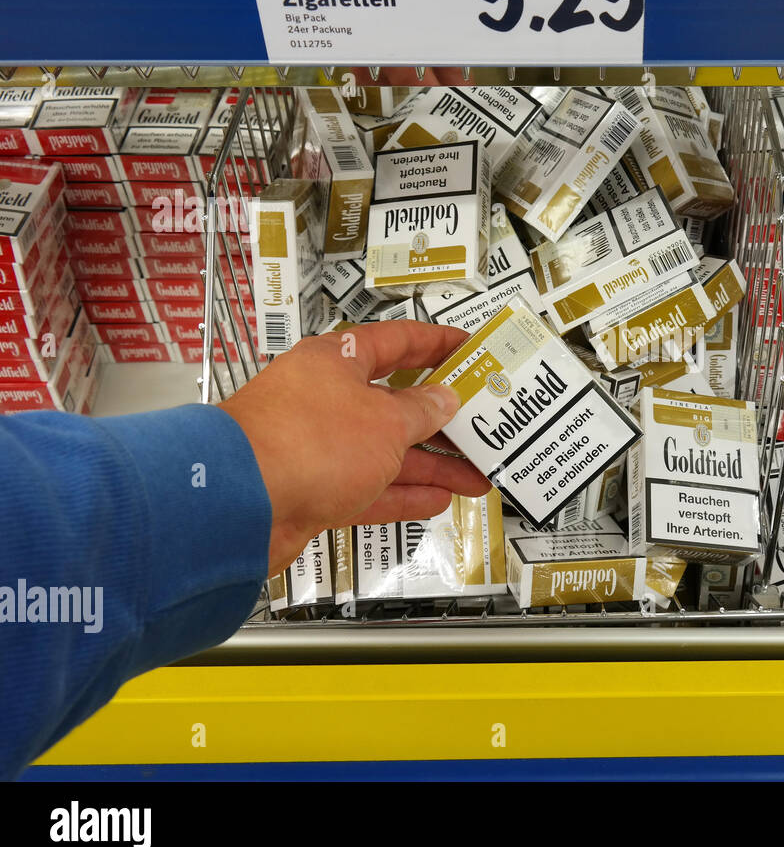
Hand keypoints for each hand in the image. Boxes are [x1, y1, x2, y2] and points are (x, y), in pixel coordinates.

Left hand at [218, 320, 490, 576]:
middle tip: (482, 427)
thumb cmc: (305, 442)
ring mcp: (316, 446)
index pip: (396, 342)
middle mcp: (324, 399)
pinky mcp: (311, 489)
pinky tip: (437, 501)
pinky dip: (402, 494)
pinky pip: (368, 488)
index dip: (436, 344)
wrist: (238, 504)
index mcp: (336, 361)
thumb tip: (443, 400)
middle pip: (394, 404)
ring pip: (386, 452)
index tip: (467, 348)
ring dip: (431, 465)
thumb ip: (421, 412)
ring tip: (477, 477)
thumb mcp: (384, 421)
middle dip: (442, 421)